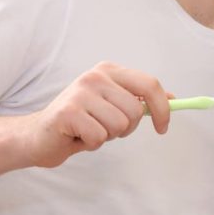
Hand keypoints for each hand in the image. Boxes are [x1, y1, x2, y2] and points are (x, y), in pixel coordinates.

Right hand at [17, 62, 171, 168]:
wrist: (39, 136)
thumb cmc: (81, 122)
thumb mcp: (113, 105)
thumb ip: (140, 100)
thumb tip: (174, 99)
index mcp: (109, 70)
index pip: (149, 84)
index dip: (163, 108)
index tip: (163, 127)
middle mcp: (95, 76)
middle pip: (136, 111)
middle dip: (126, 128)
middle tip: (105, 128)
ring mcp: (81, 92)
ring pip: (120, 125)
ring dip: (108, 136)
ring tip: (90, 130)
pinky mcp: (69, 112)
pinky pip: (100, 137)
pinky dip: (92, 144)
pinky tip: (78, 136)